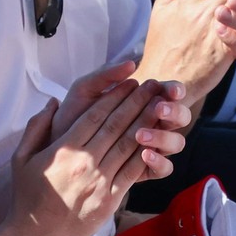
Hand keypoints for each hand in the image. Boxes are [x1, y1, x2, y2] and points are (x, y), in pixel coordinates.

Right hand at [3, 79, 183, 235]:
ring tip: (161, 105)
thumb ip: (36, 128)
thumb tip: (52, 103)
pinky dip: (147, 153)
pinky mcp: (110, 198)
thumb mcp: (20, 158)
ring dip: (147, 122)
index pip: (95, 115)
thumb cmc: (27, 196)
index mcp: (63, 149)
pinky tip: (157, 139)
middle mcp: (84, 161)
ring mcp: (99, 180)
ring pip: (129, 144)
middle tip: (153, 85)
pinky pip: (132, 170)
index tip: (129, 82)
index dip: (115, 96)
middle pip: (117, 124)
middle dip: (137, 101)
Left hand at [53, 62, 190, 159]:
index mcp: (144, 102)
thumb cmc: (71, 116)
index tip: (168, 88)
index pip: (169, 93)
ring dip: (164, 136)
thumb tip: (131, 64)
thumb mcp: (84, 92)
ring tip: (141, 134)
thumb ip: (105, 76)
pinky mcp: (144, 170)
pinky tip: (144, 154)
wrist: (56, 149)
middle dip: (173, 111)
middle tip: (159, 108)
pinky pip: (164, 168)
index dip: (173, 90)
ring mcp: (151, 148)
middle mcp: (153, 124)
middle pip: (179, 117)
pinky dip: (159, 162)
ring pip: (175, 143)